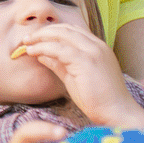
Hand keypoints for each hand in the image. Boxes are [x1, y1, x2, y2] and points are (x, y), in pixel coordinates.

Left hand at [17, 23, 143, 128]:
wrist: (117, 113)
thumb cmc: (98, 100)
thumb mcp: (74, 77)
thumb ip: (60, 64)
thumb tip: (42, 54)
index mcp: (97, 48)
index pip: (72, 31)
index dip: (52, 32)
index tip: (35, 38)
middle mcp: (97, 45)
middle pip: (66, 29)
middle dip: (44, 31)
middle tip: (27, 38)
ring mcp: (93, 51)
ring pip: (62, 35)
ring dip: (41, 37)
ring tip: (26, 43)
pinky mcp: (86, 61)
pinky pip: (60, 49)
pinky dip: (44, 47)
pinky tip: (33, 52)